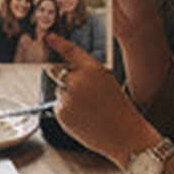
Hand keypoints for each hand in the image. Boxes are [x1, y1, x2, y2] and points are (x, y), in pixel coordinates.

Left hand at [44, 34, 160, 168]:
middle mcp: (78, 81)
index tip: (49, 37)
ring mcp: (68, 97)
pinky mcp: (62, 113)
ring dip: (68, 96)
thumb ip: (87, 73)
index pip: (71, 51)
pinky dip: (67, 111)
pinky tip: (83, 118)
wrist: (124, 135)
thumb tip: (66, 71)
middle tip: (83, 93)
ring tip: (89, 109)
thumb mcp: (108, 81)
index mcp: (93, 69)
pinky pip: (59, 106)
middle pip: (59, 72)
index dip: (58, 43)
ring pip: (60, 90)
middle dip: (65, 78)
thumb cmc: (118, 109)